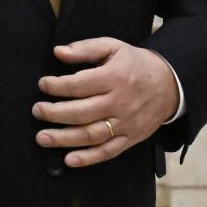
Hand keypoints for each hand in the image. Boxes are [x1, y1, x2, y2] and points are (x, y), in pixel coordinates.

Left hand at [33, 38, 179, 167]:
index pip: (79, 85)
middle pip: (82, 112)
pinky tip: (69, 159)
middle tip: (37, 111)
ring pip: (91, 135)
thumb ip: (85, 49)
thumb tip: (58, 52)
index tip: (42, 84)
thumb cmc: (135, 64)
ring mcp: (126, 123)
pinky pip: (108, 151)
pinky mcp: (130, 138)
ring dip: (64, 139)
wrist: (170, 84)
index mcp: (115, 77)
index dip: (57, 86)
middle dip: (55, 113)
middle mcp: (120, 102)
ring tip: (42, 138)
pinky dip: (88, 158)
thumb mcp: (113, 47)